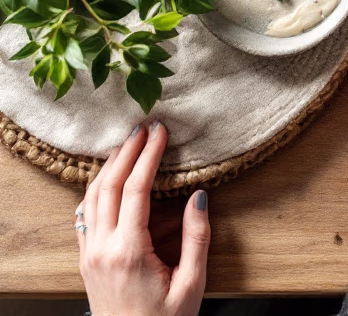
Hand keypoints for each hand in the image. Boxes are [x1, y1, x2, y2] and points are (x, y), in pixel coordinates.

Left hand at [77, 122, 209, 315]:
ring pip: (91, 197)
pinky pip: (85, 214)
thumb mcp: (192, 284)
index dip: (149, 155)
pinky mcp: (86, 259)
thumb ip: (197, 238)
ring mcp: (89, 254)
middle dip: (127, 151)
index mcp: (129, 251)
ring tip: (128, 144)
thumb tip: (199, 196)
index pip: (136, 189)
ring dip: (109, 166)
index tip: (160, 132)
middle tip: (144, 127)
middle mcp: (102, 248)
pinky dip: (97, 189)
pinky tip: (109, 178)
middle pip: (108, 185)